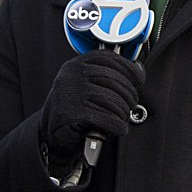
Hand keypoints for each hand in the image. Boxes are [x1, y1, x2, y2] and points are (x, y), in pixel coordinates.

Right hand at [40, 51, 145, 165]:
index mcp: (77, 64)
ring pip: (112, 99)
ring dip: (123, 112)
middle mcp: (72, 75)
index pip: (109, 58)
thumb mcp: (87, 86)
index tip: (138, 79)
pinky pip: (106, 117)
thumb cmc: (74, 109)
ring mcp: (70, 92)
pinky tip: (118, 128)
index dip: (129, 68)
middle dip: (129, 95)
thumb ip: (107, 76)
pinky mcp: (71, 112)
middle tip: (130, 105)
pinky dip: (117, 125)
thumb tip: (137, 71)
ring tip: (122, 118)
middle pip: (114, 80)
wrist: (52, 133)